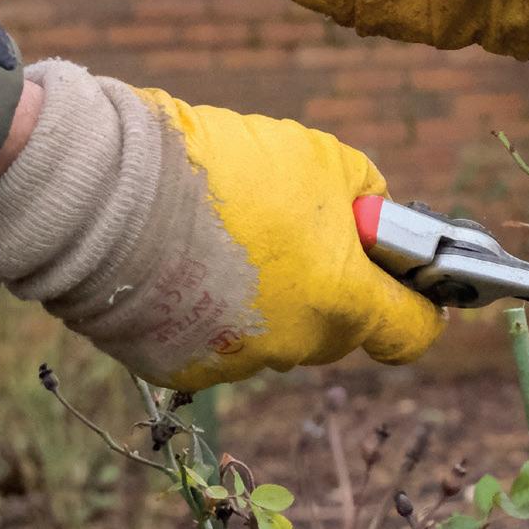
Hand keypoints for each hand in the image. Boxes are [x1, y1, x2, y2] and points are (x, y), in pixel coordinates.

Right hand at [0, 61, 442, 389]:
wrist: (109, 195)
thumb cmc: (225, 170)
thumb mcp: (322, 159)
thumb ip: (365, 197)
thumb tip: (370, 220)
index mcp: (342, 302)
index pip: (411, 332)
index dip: (420, 305)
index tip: (412, 282)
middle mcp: (295, 348)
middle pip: (338, 326)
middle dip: (333, 285)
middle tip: (301, 230)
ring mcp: (236, 364)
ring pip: (276, 334)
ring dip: (269, 297)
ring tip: (230, 237)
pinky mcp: (179, 369)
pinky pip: (218, 340)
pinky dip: (213, 309)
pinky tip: (188, 260)